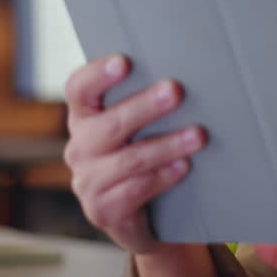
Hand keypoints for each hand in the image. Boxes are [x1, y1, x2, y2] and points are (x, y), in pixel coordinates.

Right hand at [63, 54, 206, 253]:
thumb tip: (181, 80)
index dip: (97, 75)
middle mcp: (80, 147)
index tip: (124, 62)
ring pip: (129, 160)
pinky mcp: (102, 210)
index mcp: (84, 117)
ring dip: (166, 145)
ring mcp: (88, 181)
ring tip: (197, 135)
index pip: (78, 89)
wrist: (138, 215)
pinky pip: (135, 190)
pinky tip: (183, 167)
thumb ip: (144, 103)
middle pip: (109, 124)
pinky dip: (163, 177)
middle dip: (145, 106)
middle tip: (175, 91)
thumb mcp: (136, 127)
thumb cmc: (140, 154)